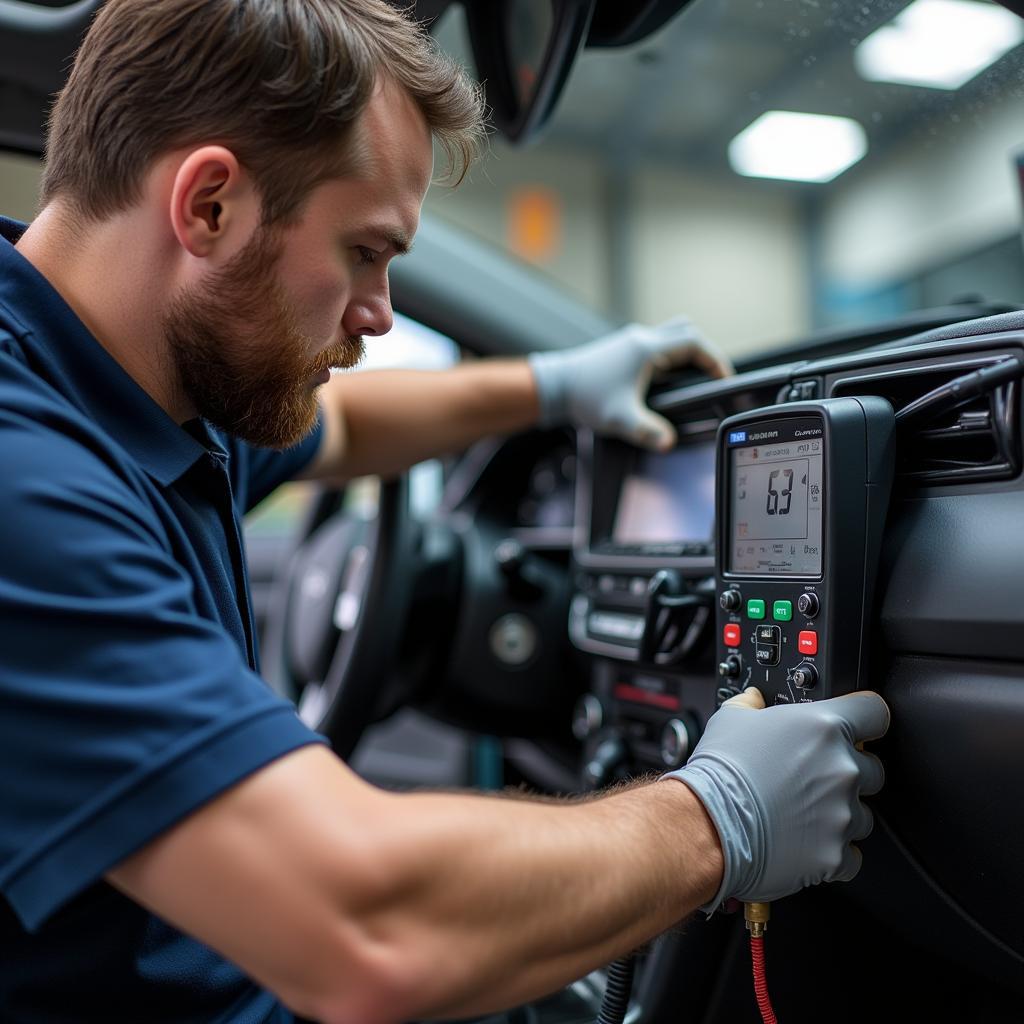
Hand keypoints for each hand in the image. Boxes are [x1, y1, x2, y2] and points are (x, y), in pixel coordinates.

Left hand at [528, 317, 732, 450]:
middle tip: (711, 377)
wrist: (554, 386)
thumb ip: (647, 432)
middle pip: (686, 332)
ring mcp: (630, 343)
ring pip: (671, 335)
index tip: (723, 378)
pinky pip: (656, 346)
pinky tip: (664, 383)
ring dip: (685, 353)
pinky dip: (668, 358)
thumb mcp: (620, 418)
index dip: (715, 360)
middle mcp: (641, 340)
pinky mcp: (622, 351)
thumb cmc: (584, 396)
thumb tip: (668, 442)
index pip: (694, 344)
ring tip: (692, 379)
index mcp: (647, 349)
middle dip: (704, 353)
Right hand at [662, 687, 888, 910]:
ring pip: (862, 814)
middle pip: (873, 768)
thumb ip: (752, 703)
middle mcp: (841, 768)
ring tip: (801, 814)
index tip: (859, 727)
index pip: (874, 712)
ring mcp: (843, 813)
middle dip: (848, 773)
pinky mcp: (835, 853)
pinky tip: (804, 843)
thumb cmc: (721, 771)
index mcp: (823, 727)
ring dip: (839, 814)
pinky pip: (850, 856)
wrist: (708, 823)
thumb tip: (754, 699)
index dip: (865, 718)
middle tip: (814, 779)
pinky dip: (831, 852)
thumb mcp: (731, 717)